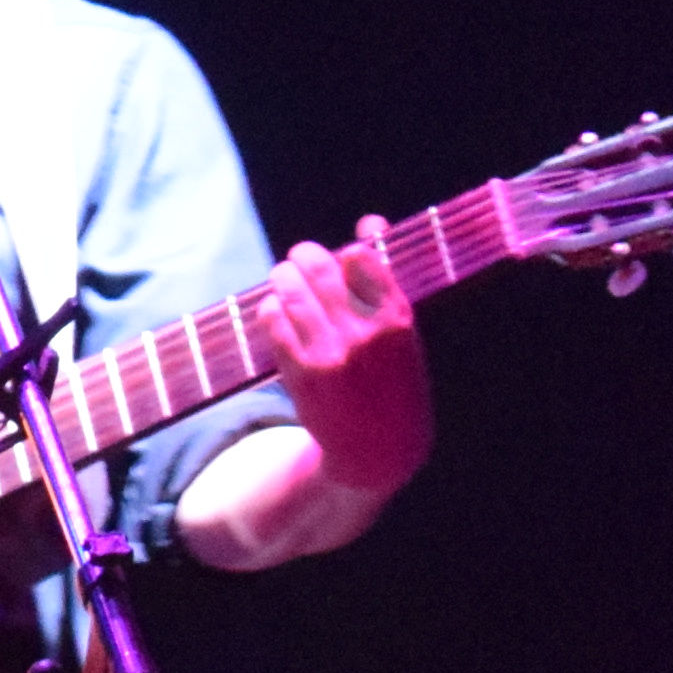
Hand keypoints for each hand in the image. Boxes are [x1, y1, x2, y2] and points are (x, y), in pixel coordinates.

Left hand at [264, 212, 431, 501]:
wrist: (379, 451)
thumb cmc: (393, 381)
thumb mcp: (403, 333)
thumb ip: (383, 280)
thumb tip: (369, 221)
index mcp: (397, 320)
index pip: (360, 258)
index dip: (345, 251)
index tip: (342, 256)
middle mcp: (364, 335)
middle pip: (319, 270)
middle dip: (303, 256)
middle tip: (299, 258)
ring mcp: (330, 354)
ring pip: (291, 293)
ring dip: (281, 278)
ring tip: (283, 278)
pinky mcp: (300, 372)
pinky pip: (273, 323)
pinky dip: (269, 309)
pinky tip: (275, 310)